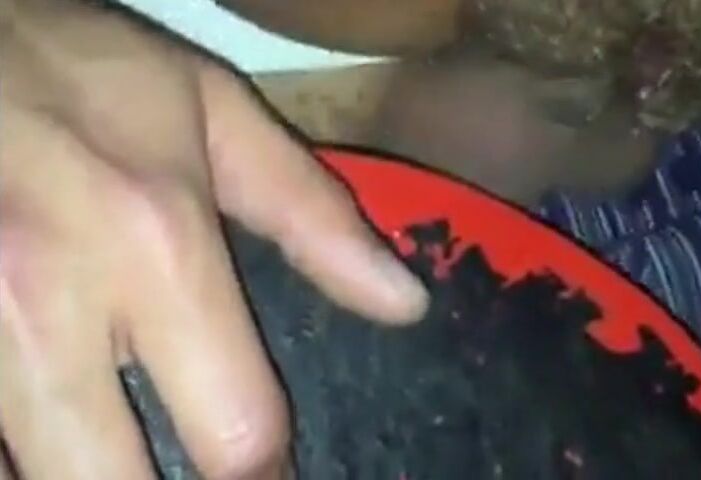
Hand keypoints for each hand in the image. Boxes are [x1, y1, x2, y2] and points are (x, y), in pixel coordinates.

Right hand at [0, 1, 426, 477]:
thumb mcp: (215, 116)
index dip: (267, 474)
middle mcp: (48, 307)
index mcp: (155, 248)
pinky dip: (15, 450)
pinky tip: (48, 421)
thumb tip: (403, 304)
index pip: (234, 431)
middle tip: (196, 466)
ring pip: (24, 477)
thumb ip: (314, 216)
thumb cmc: (77, 71)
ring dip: (80, 472)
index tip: (271, 470)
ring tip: (117, 443)